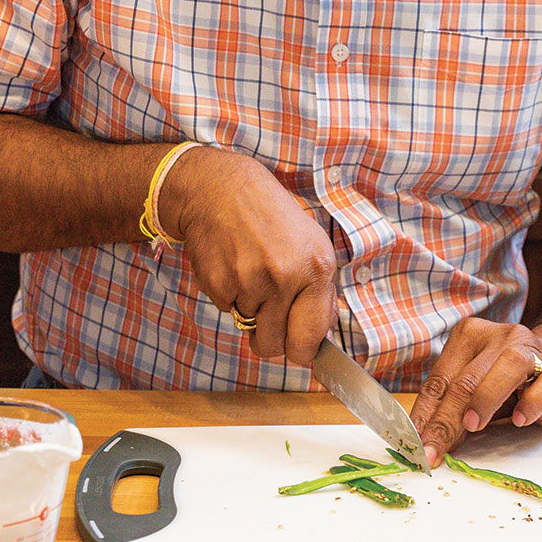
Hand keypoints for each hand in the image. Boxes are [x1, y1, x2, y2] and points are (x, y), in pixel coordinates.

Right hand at [162, 148, 338, 364]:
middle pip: (276, 346)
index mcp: (316, 268)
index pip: (310, 338)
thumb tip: (321, 335)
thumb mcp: (312, 244)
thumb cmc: (270, 217)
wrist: (222, 190)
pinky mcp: (219, 284)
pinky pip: (227, 311)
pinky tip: (233, 267)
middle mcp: (286, 276)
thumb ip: (320, 292)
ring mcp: (250, 282)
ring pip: (249, 329)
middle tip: (268, 316)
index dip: (302, 351)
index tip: (297, 348)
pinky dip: (229, 297)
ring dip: (250, 311)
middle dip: (272, 339)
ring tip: (251, 275)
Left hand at [409, 319, 541, 468]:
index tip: (415, 446)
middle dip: (445, 422)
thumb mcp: (474, 390)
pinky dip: (530, 404)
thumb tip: (427, 441)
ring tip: (472, 427)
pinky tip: (519, 420)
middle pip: (466, 381)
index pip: (439, 380)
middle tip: (433, 453)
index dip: (424, 416)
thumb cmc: (508, 382)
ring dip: (485, 400)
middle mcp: (500, 336)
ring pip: (507, 368)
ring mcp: (532, 350)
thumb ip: (452, 407)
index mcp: (469, 336)